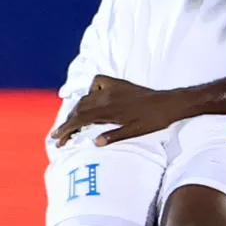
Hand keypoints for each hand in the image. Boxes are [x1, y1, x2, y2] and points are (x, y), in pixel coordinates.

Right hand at [51, 75, 185, 146]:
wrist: (169, 103)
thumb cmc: (153, 120)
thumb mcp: (134, 132)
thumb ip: (114, 136)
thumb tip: (94, 143)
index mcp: (109, 110)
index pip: (80, 119)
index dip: (66, 129)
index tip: (56, 138)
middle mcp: (107, 96)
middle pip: (79, 108)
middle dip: (68, 122)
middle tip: (60, 135)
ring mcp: (112, 88)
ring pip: (86, 97)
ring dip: (77, 109)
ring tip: (71, 122)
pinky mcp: (118, 83)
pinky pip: (97, 83)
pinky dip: (90, 90)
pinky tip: (91, 98)